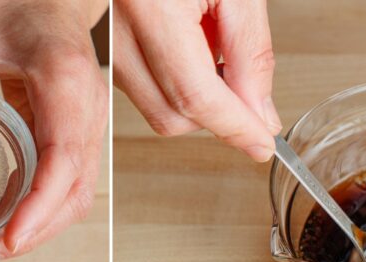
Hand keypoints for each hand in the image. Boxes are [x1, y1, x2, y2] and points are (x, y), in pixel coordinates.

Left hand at [0, 0, 108, 261]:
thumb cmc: (10, 6)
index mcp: (64, 81)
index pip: (62, 158)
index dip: (39, 205)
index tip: (8, 237)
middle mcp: (87, 108)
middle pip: (75, 191)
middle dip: (33, 233)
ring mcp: (89, 123)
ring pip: (76, 195)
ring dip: (38, 230)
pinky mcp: (79, 133)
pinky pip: (66, 184)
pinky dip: (38, 210)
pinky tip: (1, 223)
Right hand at [113, 0, 280, 161]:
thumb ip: (250, 50)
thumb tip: (259, 112)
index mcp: (149, 6)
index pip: (193, 94)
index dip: (234, 126)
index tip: (262, 143)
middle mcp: (115, 26)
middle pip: (168, 114)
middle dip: (216, 115)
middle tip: (249, 92)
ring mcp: (103, 38)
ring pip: (153, 107)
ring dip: (194, 97)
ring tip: (214, 46)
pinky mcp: (104, 43)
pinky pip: (140, 86)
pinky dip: (174, 81)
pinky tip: (192, 46)